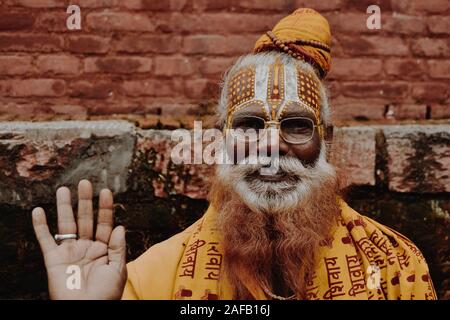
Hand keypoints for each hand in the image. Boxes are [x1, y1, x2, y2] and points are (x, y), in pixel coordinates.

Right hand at [32, 180, 126, 299]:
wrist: (86, 311)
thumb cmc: (105, 295)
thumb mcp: (118, 270)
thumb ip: (118, 248)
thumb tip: (120, 227)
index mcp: (103, 249)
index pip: (105, 223)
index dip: (105, 207)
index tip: (106, 191)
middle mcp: (86, 247)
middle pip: (86, 219)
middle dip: (85, 201)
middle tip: (84, 182)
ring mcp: (70, 252)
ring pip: (66, 224)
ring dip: (64, 207)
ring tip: (63, 190)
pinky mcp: (54, 259)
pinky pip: (45, 240)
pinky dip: (40, 226)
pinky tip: (38, 210)